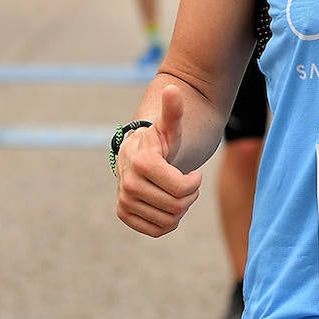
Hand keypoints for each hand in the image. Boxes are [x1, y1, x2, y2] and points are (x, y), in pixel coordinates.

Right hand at [115, 85, 202, 236]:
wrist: (138, 155)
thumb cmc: (161, 141)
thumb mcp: (170, 127)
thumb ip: (173, 111)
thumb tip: (173, 89)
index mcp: (142, 163)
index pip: (182, 189)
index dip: (194, 183)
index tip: (194, 175)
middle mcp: (128, 184)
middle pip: (177, 206)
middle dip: (189, 196)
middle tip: (188, 184)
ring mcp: (124, 200)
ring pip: (168, 221)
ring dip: (180, 209)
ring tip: (177, 193)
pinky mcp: (124, 214)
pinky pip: (156, 230)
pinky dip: (168, 222)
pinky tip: (167, 205)